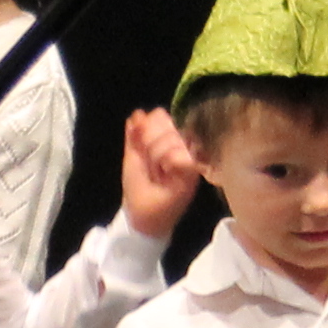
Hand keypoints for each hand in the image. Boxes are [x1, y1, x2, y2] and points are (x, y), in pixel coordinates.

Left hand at [116, 108, 201, 238]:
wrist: (141, 214)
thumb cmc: (137, 187)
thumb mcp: (132, 157)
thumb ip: (134, 135)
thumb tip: (138, 113)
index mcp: (168, 140)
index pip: (160, 116)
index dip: (148, 126)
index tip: (140, 144)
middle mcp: (182, 145)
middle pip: (168, 124)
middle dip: (151, 142)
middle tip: (150, 163)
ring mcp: (191, 157)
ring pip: (174, 138)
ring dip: (158, 155)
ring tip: (157, 171)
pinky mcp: (195, 172)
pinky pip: (184, 155)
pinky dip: (170, 161)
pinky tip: (167, 172)